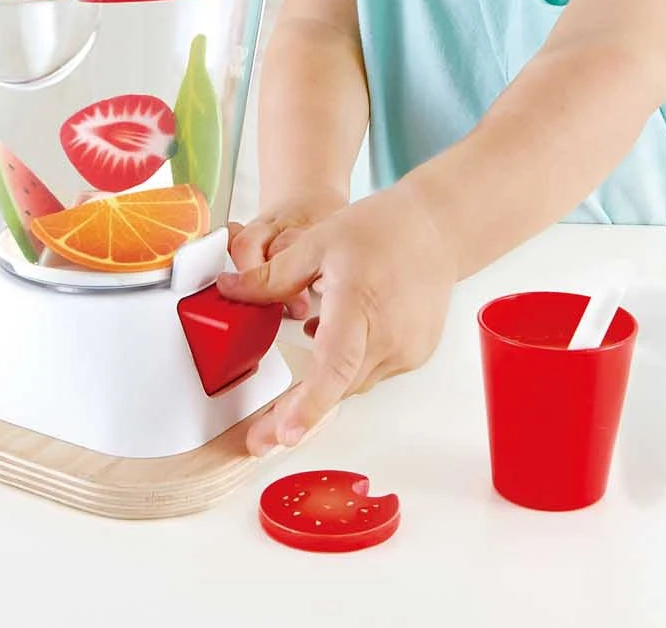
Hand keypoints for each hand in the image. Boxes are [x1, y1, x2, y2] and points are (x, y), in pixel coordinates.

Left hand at [217, 182, 457, 455]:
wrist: (436, 229)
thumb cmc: (382, 229)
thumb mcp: (317, 241)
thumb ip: (272, 275)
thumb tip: (229, 290)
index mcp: (359, 301)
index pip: (335, 362)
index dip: (310, 403)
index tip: (286, 433)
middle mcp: (388, 334)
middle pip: (338, 386)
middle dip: (297, 414)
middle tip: (259, 437)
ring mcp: (407, 349)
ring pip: (353, 383)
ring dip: (324, 383)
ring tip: (299, 371)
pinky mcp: (415, 355)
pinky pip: (371, 372)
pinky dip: (348, 367)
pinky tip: (335, 341)